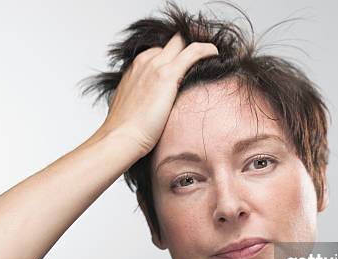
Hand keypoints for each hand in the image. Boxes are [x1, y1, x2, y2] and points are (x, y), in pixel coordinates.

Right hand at [98, 32, 218, 155]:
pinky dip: (206, 49)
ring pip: (181, 42)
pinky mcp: (168, 75)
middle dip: (187, 47)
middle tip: (203, 56)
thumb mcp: (130, 108)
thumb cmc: (125, 130)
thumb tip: (148, 110)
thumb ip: (140, 101)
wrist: (121, 138)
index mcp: (135, 69)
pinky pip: (193, 51)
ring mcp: (155, 66)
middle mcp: (144, 62)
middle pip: (171, 43)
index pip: (159, 52)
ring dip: (197, 47)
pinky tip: (215, 53)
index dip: (175, 56)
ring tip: (212, 55)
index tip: (187, 63)